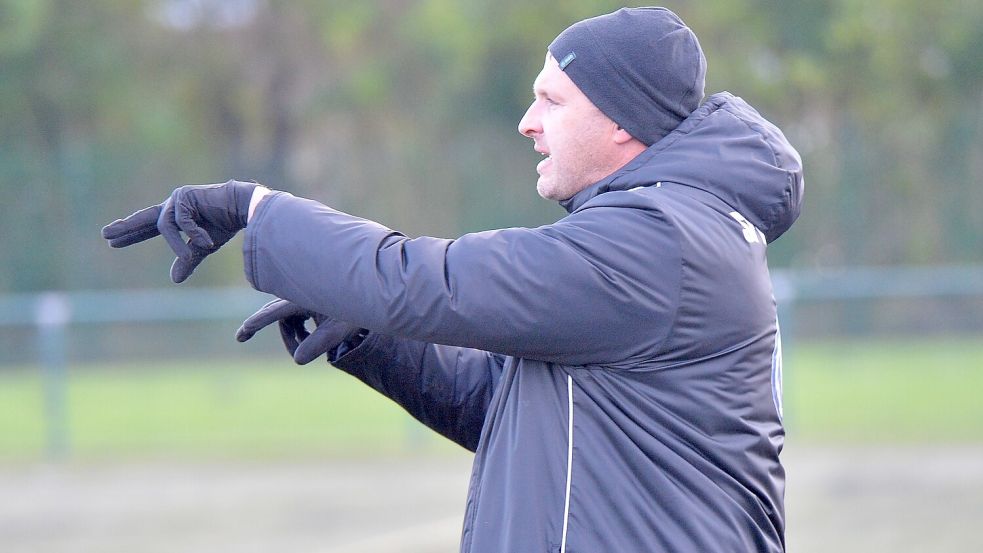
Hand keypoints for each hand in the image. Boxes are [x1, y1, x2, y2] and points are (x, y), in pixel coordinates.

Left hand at [101, 180, 256, 282]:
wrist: (243, 207)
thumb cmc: (226, 224)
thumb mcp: (204, 247)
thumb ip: (189, 259)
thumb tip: (175, 280)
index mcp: (175, 217)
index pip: (147, 227)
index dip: (131, 234)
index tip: (111, 241)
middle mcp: (172, 206)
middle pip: (143, 218)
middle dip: (125, 227)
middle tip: (105, 234)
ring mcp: (177, 199)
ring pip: (165, 227)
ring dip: (176, 245)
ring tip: (186, 258)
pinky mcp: (185, 197)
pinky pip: (182, 222)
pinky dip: (195, 234)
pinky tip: (207, 241)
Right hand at [235, 299, 363, 364]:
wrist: (376, 293)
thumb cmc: (360, 308)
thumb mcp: (340, 328)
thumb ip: (319, 343)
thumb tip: (298, 361)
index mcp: (305, 296)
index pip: (276, 312)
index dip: (257, 323)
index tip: (240, 336)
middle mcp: (303, 294)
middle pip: (277, 313)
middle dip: (261, 324)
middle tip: (241, 337)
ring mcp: (308, 296)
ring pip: (290, 318)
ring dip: (294, 335)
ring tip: (306, 347)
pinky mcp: (314, 298)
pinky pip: (299, 315)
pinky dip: (301, 329)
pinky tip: (310, 338)